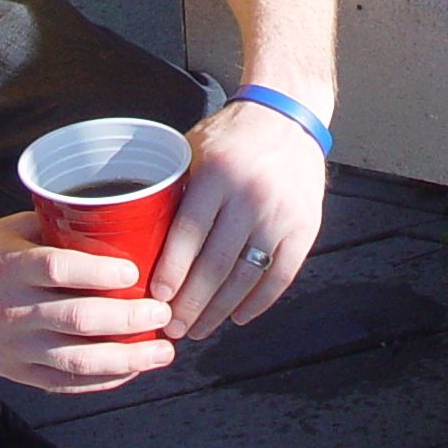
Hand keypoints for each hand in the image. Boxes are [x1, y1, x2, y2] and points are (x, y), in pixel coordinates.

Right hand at [0, 212, 176, 392]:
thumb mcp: (10, 230)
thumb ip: (57, 228)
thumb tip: (115, 219)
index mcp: (8, 267)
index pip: (56, 269)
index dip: (98, 270)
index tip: (134, 270)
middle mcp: (11, 310)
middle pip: (76, 319)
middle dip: (128, 319)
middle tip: (162, 311)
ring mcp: (15, 348)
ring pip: (77, 361)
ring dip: (126, 359)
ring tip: (162, 352)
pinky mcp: (18, 373)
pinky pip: (66, 384)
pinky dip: (103, 380)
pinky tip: (131, 371)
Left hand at [150, 98, 328, 342]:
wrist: (288, 117)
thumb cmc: (230, 138)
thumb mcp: (194, 151)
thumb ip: (176, 192)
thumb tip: (143, 245)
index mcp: (217, 173)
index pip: (189, 234)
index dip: (171, 271)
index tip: (156, 298)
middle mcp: (251, 195)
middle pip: (215, 265)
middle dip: (190, 303)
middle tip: (171, 326)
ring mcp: (281, 215)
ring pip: (246, 278)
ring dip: (219, 311)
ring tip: (198, 329)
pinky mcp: (305, 228)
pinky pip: (279, 277)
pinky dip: (258, 303)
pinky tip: (237, 317)